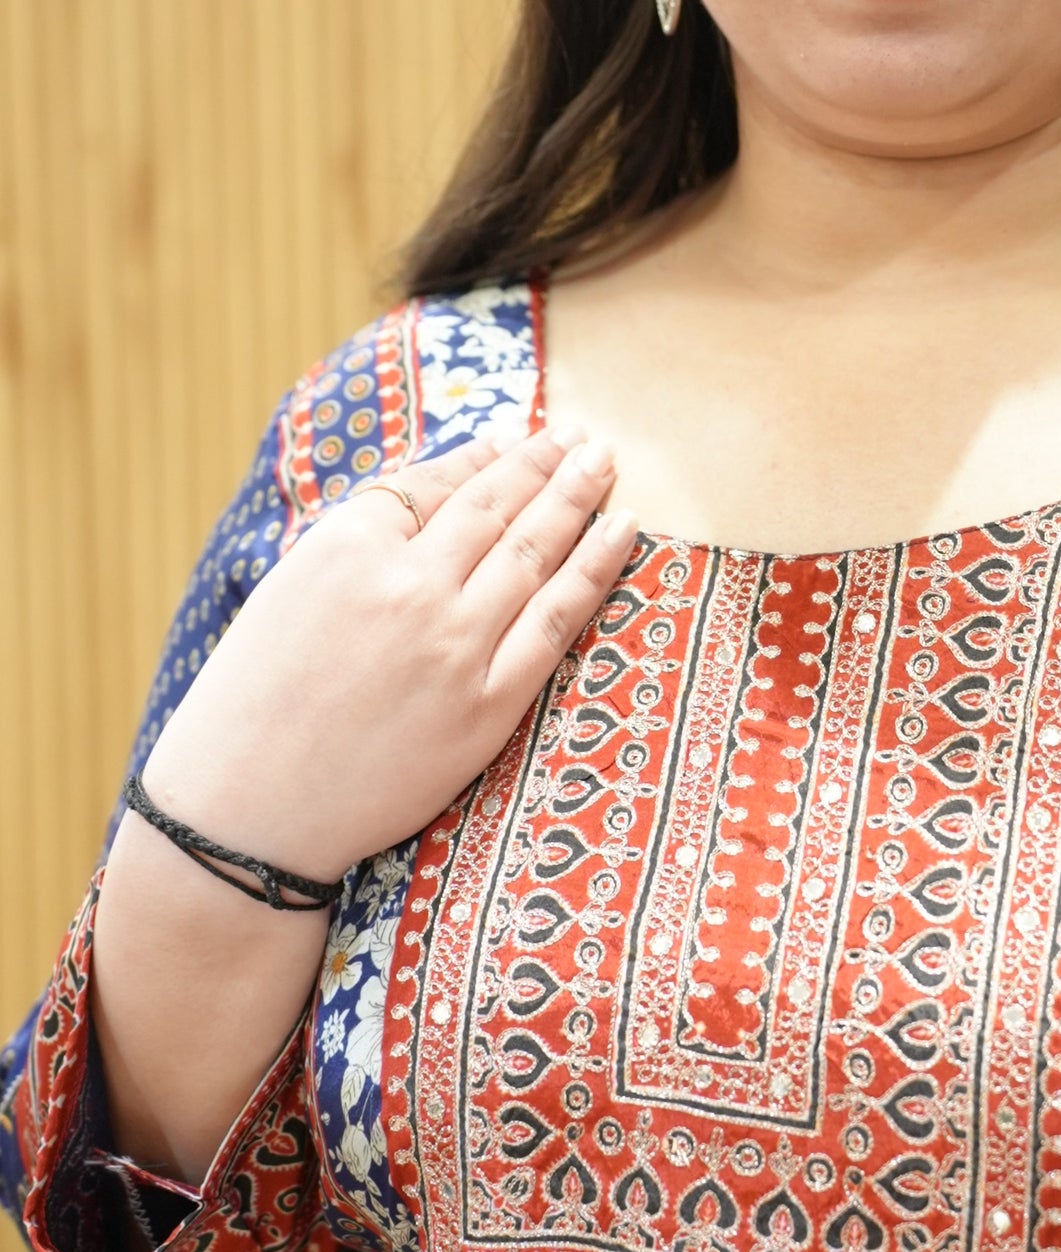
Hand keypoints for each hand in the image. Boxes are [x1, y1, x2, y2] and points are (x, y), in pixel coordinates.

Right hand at [141, 424, 636, 878]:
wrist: (246, 815)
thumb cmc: (253, 703)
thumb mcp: (286, 592)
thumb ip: (361, 537)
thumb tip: (439, 484)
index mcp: (345, 549)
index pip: (435, 483)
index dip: (484, 460)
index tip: (515, 441)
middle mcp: (406, 586)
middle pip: (494, 507)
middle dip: (542, 463)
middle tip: (578, 436)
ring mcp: (453, 645)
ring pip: (534, 550)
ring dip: (576, 497)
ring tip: (603, 461)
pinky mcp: (487, 705)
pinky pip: (557, 621)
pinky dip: (596, 567)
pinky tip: (623, 528)